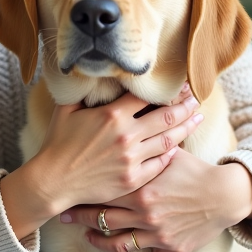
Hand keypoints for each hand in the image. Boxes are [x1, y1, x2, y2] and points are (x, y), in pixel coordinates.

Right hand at [23, 83, 203, 217]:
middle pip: (167, 116)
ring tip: (197, 118)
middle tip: (196, 99)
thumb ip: (82, 90)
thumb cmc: (57, 144)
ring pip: (169, 139)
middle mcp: (126, 135)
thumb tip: (88, 71)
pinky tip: (178, 147)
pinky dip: (171, 153)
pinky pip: (160, 163)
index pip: (148, 97)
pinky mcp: (133, 179)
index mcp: (112, 115)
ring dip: (186, 127)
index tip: (179, 85)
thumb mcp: (66, 110)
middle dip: (185, 106)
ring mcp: (132, 159)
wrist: (53, 181)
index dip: (167, 90)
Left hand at [60, 152, 251, 251]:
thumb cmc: (197, 171)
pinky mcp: (172, 250)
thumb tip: (130, 120)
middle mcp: (145, 214)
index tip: (68, 190)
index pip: (104, 191)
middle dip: (82, 218)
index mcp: (142, 189)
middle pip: (105, 219)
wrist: (226, 195)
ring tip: (87, 240)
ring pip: (120, 244)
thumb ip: (147, 145)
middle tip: (64, 217)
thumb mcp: (171, 155)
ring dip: (100, 243)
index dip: (84, 192)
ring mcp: (158, 234)